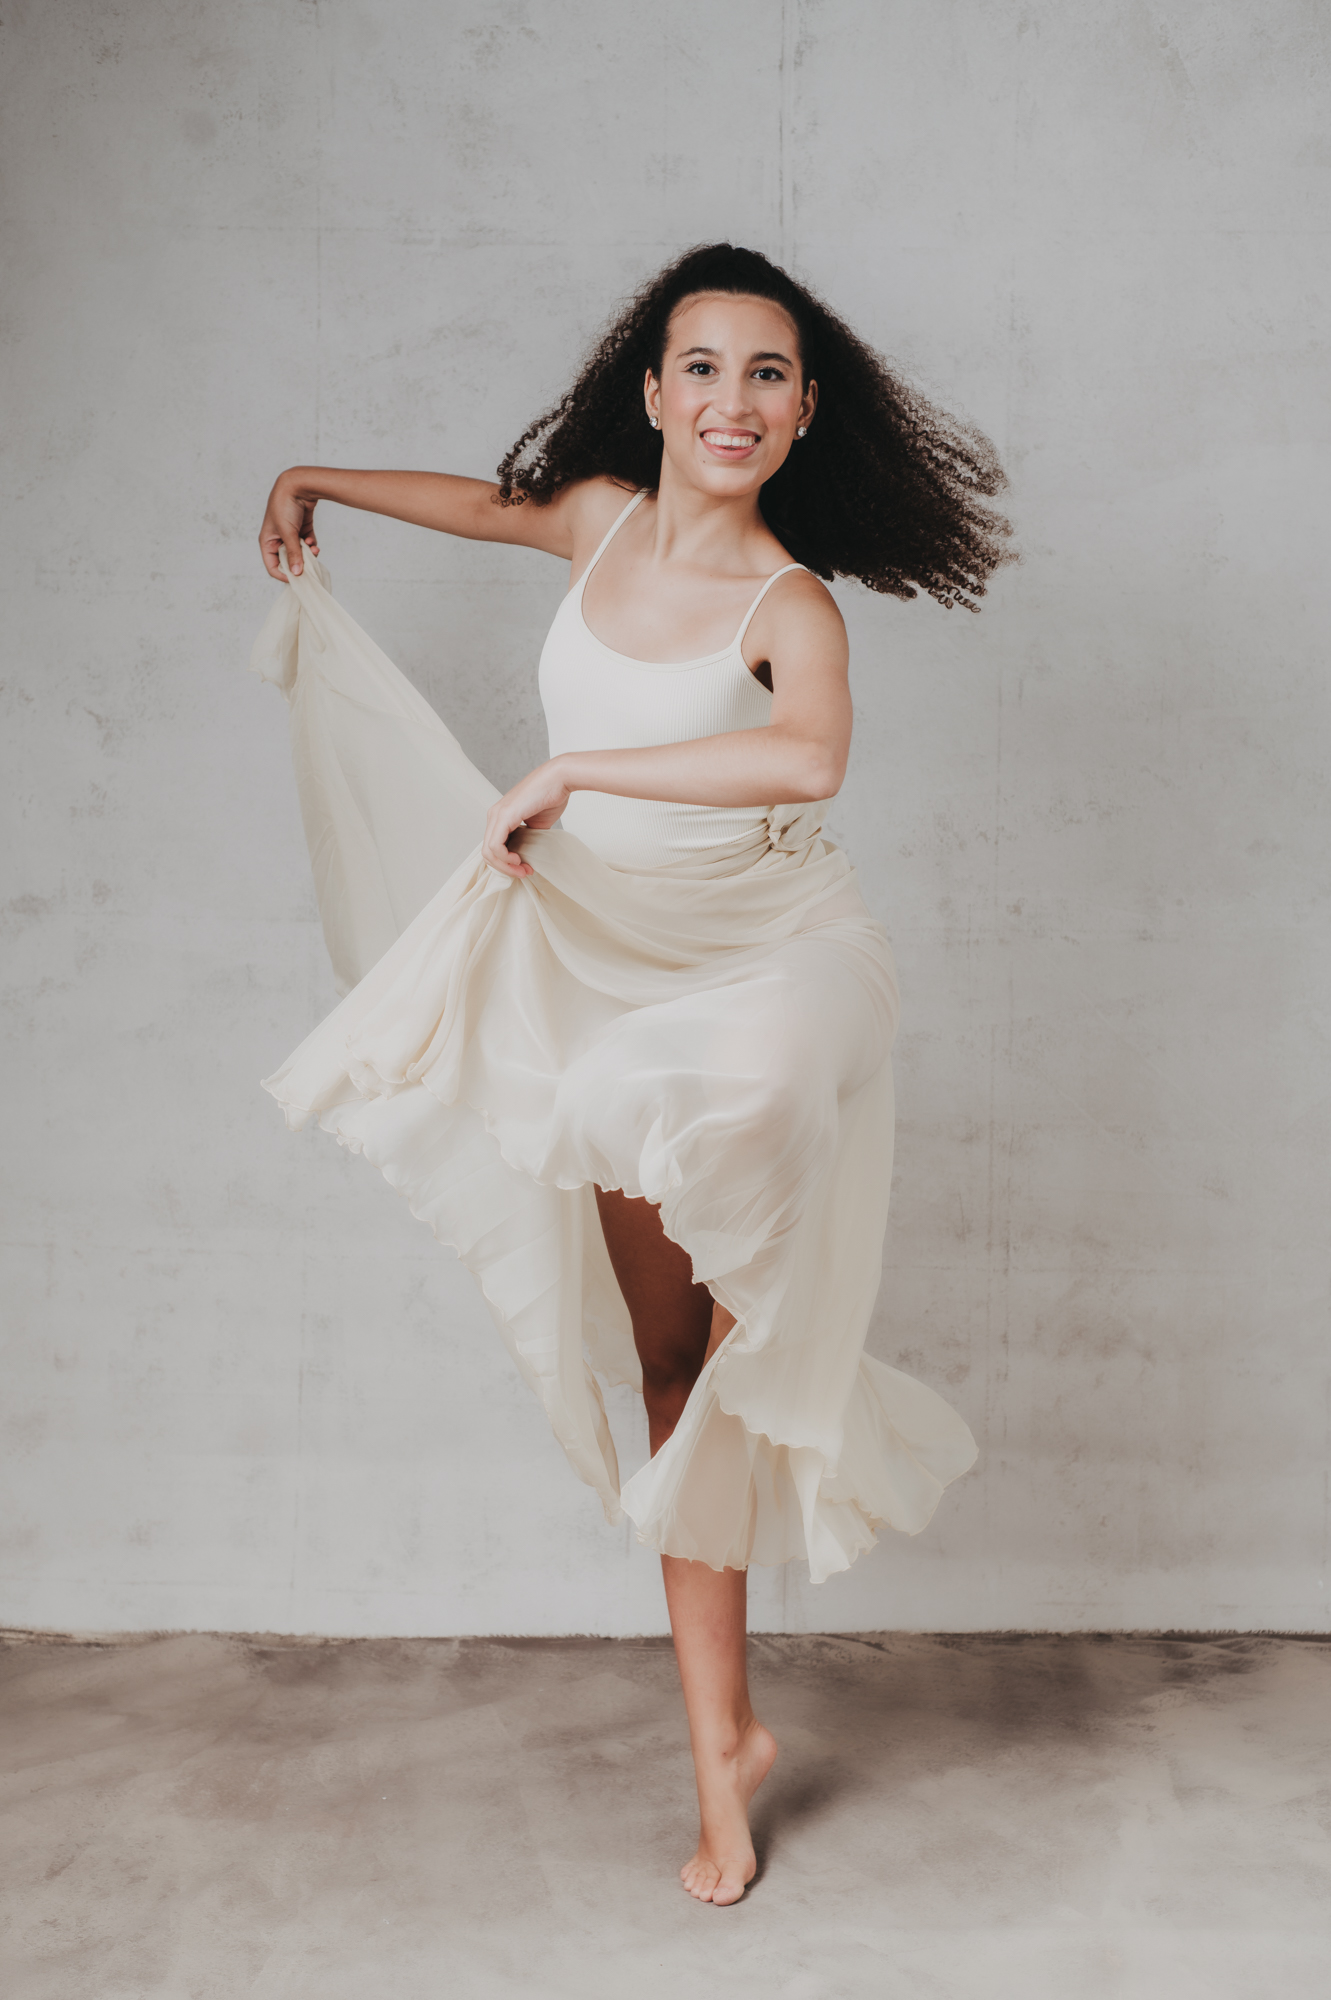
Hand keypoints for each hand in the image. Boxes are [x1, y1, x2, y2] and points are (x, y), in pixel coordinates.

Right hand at [259, 472, 319, 579]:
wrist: (297, 484)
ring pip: (300, 552)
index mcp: (268, 540)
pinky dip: (311, 545)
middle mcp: (278, 539)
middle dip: (299, 562)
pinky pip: (307, 544)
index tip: (298, 578)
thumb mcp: (288, 532)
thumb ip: (294, 553)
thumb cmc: (285, 506)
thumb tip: (297, 573)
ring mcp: (290, 534)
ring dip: (308, 554)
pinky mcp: (302, 528)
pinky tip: (314, 543)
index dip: (284, 575)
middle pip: (288, 560)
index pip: (273, 566)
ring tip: (314, 550)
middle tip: (309, 565)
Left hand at [481, 760, 572, 877]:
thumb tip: (528, 853)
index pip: (494, 847)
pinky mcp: (503, 816)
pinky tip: (518, 859)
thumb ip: (529, 837)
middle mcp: (495, 815)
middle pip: (488, 853)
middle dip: (505, 868)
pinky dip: (505, 858)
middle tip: (524, 872)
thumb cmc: (552, 796)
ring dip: (506, 866)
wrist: (560, 779)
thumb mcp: (538, 824)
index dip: (507, 863)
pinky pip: (495, 846)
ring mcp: (497, 815)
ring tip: (523, 869)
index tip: (525, 869)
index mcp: (501, 816)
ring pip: (488, 852)